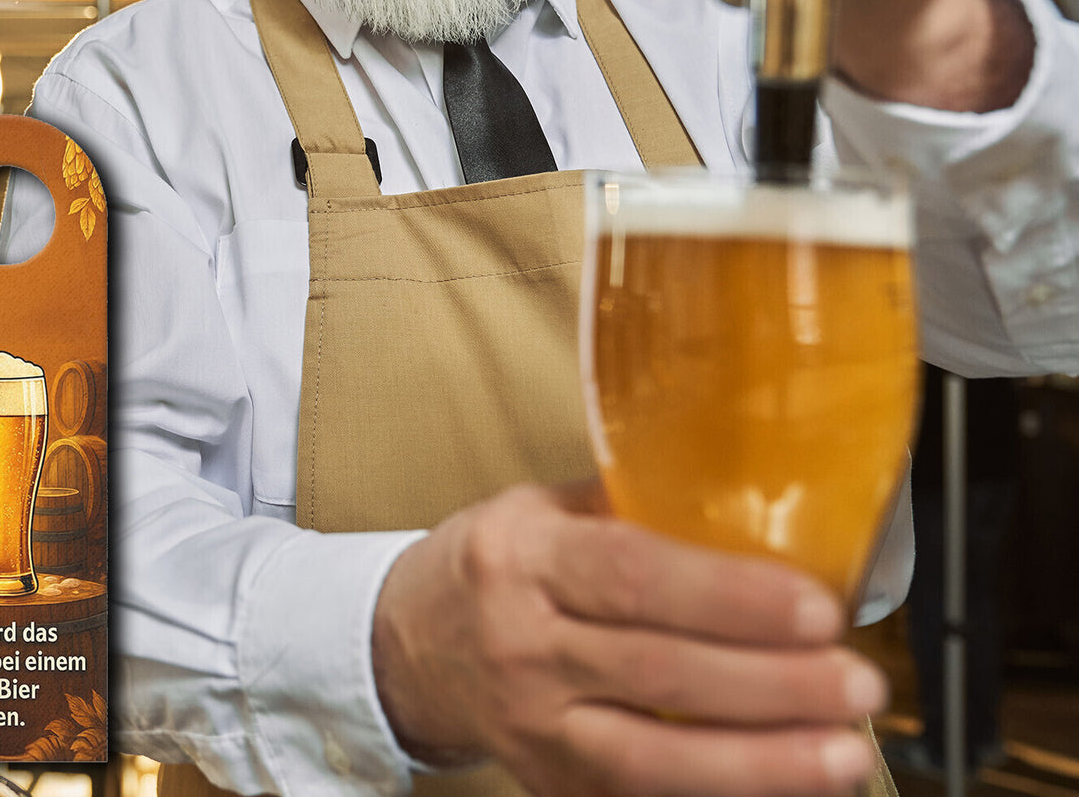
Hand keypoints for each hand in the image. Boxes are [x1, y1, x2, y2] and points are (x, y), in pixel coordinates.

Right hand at [372, 482, 887, 796]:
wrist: (410, 642)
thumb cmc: (492, 561)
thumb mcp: (542, 508)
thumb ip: (632, 505)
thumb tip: (751, 499)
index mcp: (523, 557)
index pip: (632, 576)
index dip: (728, 596)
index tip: (814, 605)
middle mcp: (523, 644)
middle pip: (657, 671)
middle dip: (770, 685)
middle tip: (856, 681)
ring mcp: (533, 727)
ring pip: (652, 757)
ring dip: (759, 762)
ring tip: (844, 753)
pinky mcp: (548, 783)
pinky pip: (639, 796)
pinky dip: (717, 793)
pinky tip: (783, 784)